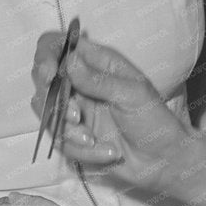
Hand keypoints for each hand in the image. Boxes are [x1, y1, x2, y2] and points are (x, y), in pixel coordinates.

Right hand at [30, 32, 189, 188]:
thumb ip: (98, 79)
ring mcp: (75, 109)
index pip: (56, 45)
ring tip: (93, 139)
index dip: (46, 55)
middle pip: (42, 80)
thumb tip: (69, 60)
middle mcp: (81, 82)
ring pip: (47, 113)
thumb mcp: (131, 94)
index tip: (49, 75)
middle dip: (54, 101)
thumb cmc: (154, 119)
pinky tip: (108, 152)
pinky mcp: (74, 135)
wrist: (164, 160)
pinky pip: (61, 141)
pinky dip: (82, 150)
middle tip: (77, 117)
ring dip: (68, 130)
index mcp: (96, 62)